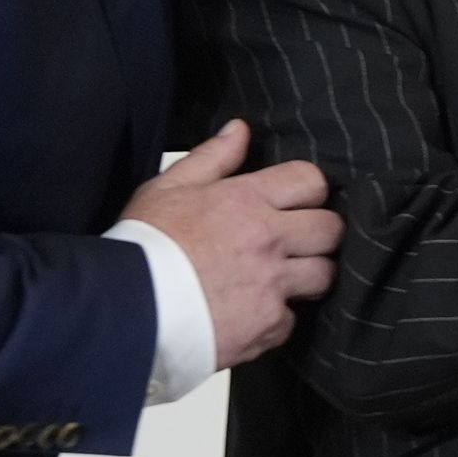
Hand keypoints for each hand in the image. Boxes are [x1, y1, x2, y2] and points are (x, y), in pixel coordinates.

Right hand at [129, 121, 345, 370]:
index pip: (311, 180)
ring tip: (284, 278)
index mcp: (247, 201)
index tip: (297, 201)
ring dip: (309, 276)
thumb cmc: (144, 245)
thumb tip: (240, 130)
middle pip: (331, 229)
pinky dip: (277, 319)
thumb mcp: (168, 188)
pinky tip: (254, 314)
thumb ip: (211, 157)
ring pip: (324, 276)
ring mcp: (272, 286)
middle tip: (299, 241)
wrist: (125, 308)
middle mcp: (269, 241)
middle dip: (320, 233)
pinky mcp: (267, 327)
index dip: (308, 189)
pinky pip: (292, 320)